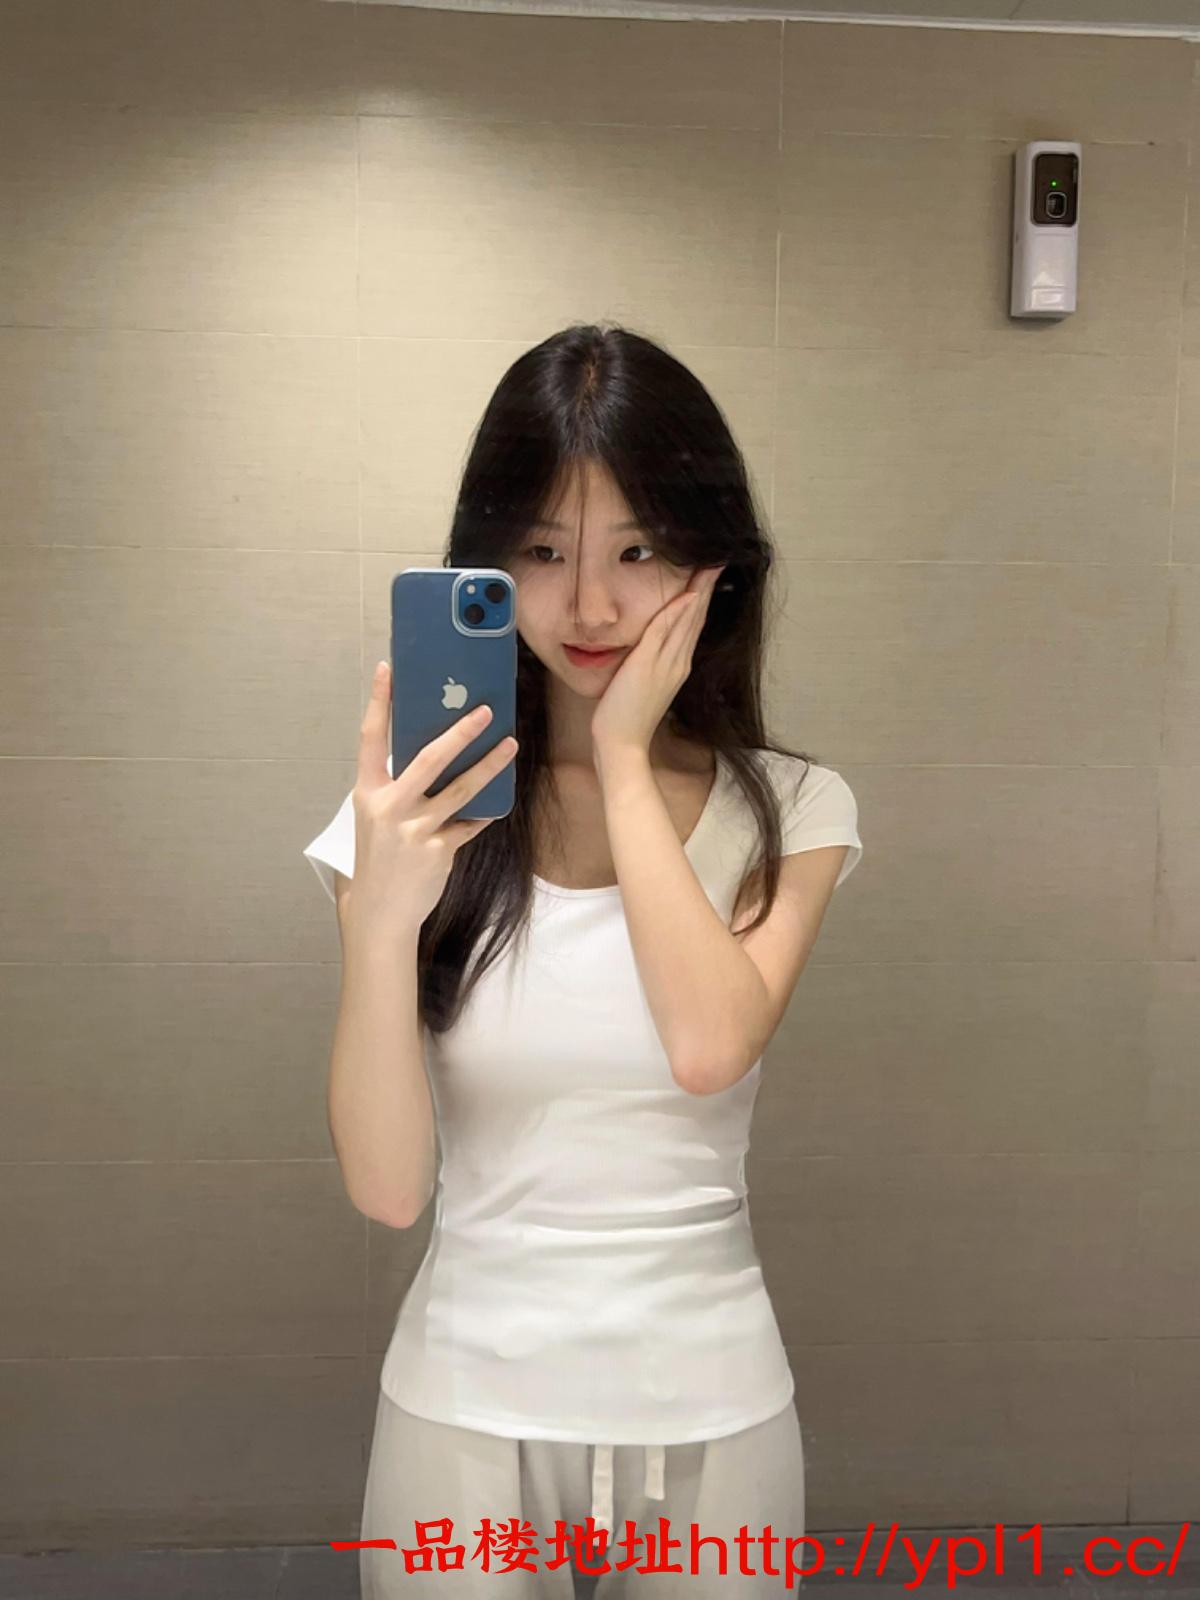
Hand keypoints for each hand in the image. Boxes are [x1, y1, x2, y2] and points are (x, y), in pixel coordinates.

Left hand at [589, 564, 726, 765]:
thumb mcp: (644, 684)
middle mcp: (678, 662)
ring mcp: (665, 664)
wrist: (622, 744)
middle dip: (707, 586)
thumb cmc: (626, 718)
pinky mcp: (647, 666)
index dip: (703, 596)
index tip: (710, 572)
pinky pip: (663, 632)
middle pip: (697, 616)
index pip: (693, 623)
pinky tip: (687, 594)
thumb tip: (652, 646)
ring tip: (710, 565)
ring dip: (699, 590)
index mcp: (677, 665)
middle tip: (718, 558)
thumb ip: (652, 663)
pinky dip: (677, 612)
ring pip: (686, 620)